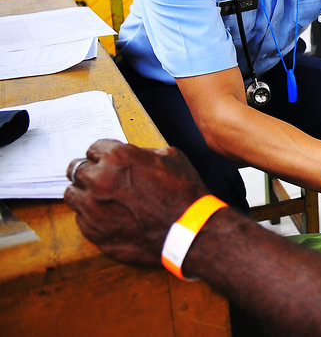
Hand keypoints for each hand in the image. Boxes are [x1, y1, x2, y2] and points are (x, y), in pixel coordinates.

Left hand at [63, 139, 208, 266]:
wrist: (188, 230)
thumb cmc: (182, 193)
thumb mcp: (171, 157)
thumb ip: (143, 153)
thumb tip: (133, 156)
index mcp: (117, 158)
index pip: (93, 148)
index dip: (102, 154)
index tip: (106, 160)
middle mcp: (98, 180)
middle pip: (76, 169)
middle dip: (88, 172)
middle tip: (101, 179)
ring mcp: (92, 208)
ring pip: (72, 194)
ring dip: (84, 193)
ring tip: (101, 198)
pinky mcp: (93, 231)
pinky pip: (81, 219)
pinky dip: (92, 216)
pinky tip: (111, 217)